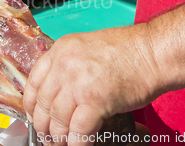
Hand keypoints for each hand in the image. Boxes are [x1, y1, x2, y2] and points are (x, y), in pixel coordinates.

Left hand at [23, 25, 161, 144]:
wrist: (153, 52)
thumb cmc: (128, 50)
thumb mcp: (87, 48)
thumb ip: (69, 65)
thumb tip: (59, 90)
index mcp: (61, 49)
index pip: (33, 80)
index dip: (31, 103)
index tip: (34, 114)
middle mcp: (64, 64)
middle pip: (42, 102)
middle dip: (43, 124)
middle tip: (47, 135)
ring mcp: (78, 82)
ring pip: (57, 119)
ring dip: (59, 137)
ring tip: (62, 144)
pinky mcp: (95, 100)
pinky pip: (78, 130)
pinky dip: (77, 143)